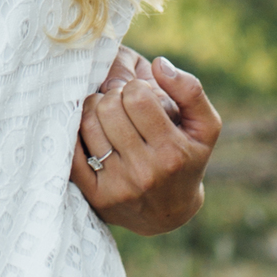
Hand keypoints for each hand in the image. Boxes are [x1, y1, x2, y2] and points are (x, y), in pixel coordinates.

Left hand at [73, 49, 220, 233]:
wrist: (169, 213)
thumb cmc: (188, 159)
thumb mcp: (205, 127)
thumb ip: (190, 90)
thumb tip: (158, 64)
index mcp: (172, 151)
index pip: (137, 97)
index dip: (136, 88)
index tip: (141, 97)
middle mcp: (145, 172)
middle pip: (109, 108)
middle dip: (113, 97)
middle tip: (121, 104)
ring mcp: (117, 185)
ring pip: (88, 124)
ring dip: (94, 110)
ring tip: (107, 115)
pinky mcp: (95, 195)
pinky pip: (72, 150)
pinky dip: (76, 132)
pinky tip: (91, 129)